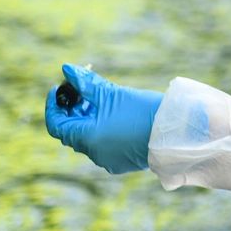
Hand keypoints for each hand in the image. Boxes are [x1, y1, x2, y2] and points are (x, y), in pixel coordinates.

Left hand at [44, 64, 162, 174]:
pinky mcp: (121, 161)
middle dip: (74, 109)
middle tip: (82, 89)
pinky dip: (101, 130)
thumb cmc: (143, 111)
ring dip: (88, 118)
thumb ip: (86, 83)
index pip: (56, 124)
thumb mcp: (112, 94)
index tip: (59, 87)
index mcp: (88, 139)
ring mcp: (108, 160)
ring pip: (88, 138)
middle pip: (72, 130)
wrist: (176, 130)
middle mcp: (94, 154)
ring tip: (100, 100)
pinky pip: (103, 145)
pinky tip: (113, 115)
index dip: (54, 105)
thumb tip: (66, 68)